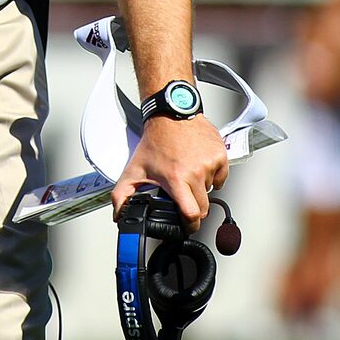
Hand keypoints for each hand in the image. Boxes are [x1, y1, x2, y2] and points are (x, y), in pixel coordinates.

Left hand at [111, 115, 227, 231]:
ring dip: (201, 189)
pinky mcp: (220, 155)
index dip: (191, 225)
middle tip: (185, 199)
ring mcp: (210, 163)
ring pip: (211, 190)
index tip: (188, 225)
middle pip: (204, 208)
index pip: (192, 214)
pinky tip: (200, 167)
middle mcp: (195, 172)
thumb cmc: (155, 139)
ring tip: (188, 174)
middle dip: (195, 209)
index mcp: (176, 178)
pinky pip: (221, 177)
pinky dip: (213, 176)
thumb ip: (122, 195)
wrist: (171, 114)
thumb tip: (118, 214)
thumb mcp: (134, 168)